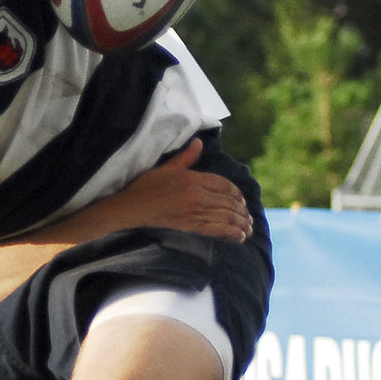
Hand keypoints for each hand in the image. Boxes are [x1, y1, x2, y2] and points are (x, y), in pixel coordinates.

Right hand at [89, 139, 250, 241]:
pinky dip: (231, 233)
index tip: (242, 200)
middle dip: (241, 210)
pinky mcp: (190, 226)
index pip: (223, 184)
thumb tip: (199, 142)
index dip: (236, 193)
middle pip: (227, 201)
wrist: (131, 208)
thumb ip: (186, 157)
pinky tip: (239, 237)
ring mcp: (194, 211)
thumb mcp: (166, 168)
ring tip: (248, 228)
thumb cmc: (145, 186)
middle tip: (249, 218)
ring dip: (240, 222)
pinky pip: (216, 229)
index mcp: (193, 179)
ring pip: (225, 216)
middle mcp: (197, 195)